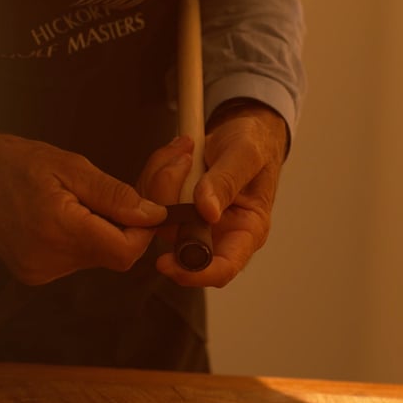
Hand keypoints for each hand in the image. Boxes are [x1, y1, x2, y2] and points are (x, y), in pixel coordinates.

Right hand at [0, 124, 166, 284]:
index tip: (148, 202)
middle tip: (122, 189)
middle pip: (114, 254)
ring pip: (97, 257)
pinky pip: (76, 259)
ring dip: (105, 229)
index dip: (145, 229)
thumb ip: (113, 194)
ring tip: (84, 198)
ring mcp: (39, 271)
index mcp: (58, 230)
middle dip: (129, 223)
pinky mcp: (34, 273)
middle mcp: (49, 260)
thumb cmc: (12, 162)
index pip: (126, 251)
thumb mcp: (68, 165)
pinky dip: (84, 237)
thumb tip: (154, 214)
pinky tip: (69, 214)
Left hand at [142, 103, 288, 286]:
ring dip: (162, 179)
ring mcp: (189, 220)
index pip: (221, 269)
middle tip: (182, 163)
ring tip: (185, 151)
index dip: (193, 273)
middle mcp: (215, 232)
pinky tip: (175, 154)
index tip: (167, 262)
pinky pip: (148, 197)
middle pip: (176, 240)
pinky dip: (156, 172)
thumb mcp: (247, 155)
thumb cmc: (254, 144)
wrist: (240, 129)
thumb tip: (207, 211)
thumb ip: (226, 182)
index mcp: (245, 231)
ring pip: (157, 216)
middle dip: (169, 203)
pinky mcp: (171, 205)